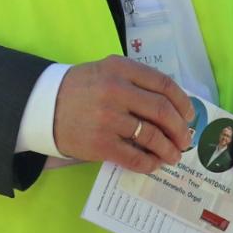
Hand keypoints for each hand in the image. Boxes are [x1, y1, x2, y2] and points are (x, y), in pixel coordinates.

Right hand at [52, 56, 194, 172]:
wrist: (43, 106)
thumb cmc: (81, 89)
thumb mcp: (107, 71)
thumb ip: (136, 81)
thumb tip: (173, 105)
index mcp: (120, 68)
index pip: (163, 84)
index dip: (182, 101)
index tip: (189, 114)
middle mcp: (115, 90)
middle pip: (162, 110)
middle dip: (180, 128)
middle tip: (185, 139)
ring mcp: (107, 118)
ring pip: (151, 136)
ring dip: (168, 148)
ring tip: (173, 155)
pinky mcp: (100, 143)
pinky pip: (134, 157)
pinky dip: (149, 163)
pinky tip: (154, 164)